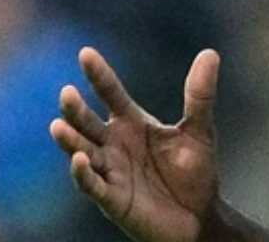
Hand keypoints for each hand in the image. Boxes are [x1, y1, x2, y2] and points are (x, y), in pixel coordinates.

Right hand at [50, 47, 220, 241]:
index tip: (86, 53)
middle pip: (88, 122)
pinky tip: (78, 160)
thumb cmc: (195, 171)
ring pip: (82, 152)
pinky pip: (92, 185)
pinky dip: (83, 174)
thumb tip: (210, 53)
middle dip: (76, 109)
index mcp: (133, 123)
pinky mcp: (112, 198)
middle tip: (67, 92)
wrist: (200, 216)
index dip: (99, 75)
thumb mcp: (199, 130)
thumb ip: (200, 95)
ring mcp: (110, 170)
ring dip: (70, 141)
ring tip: (58, 126)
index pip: (111, 93)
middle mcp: (115, 144)